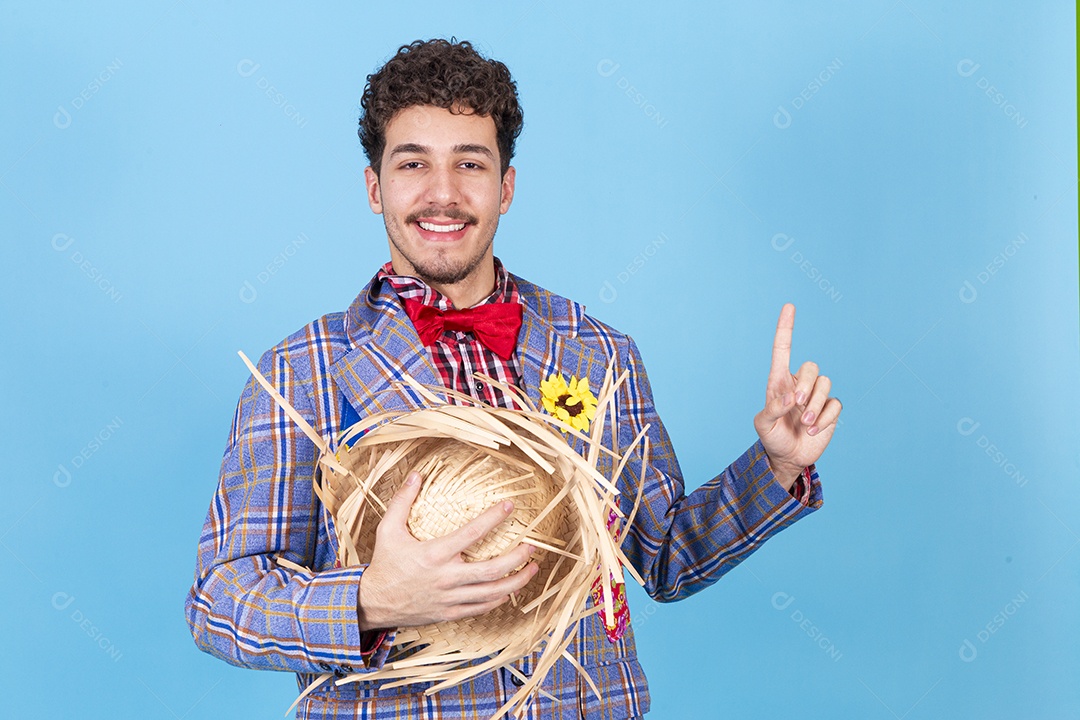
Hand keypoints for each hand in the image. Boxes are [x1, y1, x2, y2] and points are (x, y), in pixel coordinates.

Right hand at [356, 471, 538, 629]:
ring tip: (532, 568)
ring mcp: (450, 598)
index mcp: (434, 554)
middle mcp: (446, 577)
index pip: (473, 533)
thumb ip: (403, 501)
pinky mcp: (450, 613)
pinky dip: (499, 599)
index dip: (494, 517)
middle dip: (517, 557)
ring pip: (492, 592)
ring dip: (517, 581)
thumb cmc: (384, 564)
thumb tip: (417, 474)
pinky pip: (481, 608)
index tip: (510, 505)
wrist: (373, 603)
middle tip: (532, 546)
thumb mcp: (388, 529)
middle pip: (492, 569)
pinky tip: (510, 590)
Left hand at [753, 303, 841, 488]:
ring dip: (815, 405)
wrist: (788, 458)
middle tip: (798, 404)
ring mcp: (816, 396)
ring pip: (825, 384)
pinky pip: (835, 404)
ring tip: (804, 423)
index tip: (789, 307)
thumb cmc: (772, 438)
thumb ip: (772, 409)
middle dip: (806, 385)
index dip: (786, 328)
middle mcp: (799, 384)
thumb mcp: (763, 425)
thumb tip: (791, 397)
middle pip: (811, 367)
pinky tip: (813, 430)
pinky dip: (825, 418)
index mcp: (779, 382)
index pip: (783, 349)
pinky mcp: (830, 409)